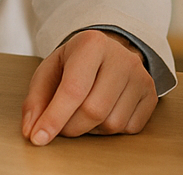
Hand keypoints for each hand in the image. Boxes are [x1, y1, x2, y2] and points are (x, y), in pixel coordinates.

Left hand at [21, 29, 157, 143]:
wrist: (109, 51)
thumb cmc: (76, 63)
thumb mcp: (50, 71)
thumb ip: (36, 100)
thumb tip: (32, 130)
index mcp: (92, 44)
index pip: (73, 89)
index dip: (54, 118)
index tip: (39, 138)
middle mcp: (122, 57)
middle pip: (94, 110)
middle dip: (71, 127)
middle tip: (62, 124)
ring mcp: (141, 75)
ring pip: (112, 124)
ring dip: (91, 129)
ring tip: (85, 111)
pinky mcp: (151, 94)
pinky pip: (129, 129)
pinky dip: (110, 130)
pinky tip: (104, 112)